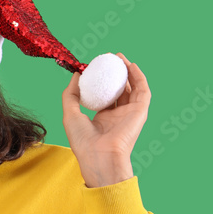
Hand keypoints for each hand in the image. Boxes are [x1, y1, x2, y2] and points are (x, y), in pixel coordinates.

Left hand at [62, 53, 148, 186]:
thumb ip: (71, 94)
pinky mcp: (140, 111)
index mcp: (102, 118)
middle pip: (118, 89)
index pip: (103, 95)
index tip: (94, 67)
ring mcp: (129, 113)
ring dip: (127, 71)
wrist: (99, 155)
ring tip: (119, 58)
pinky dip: (138, 77)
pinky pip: (142, 90)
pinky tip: (130, 66)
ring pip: (131, 87)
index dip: (100, 81)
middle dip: (114, 73)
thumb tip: (76, 75)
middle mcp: (117, 115)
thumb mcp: (70, 113)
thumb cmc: (82, 140)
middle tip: (108, 59)